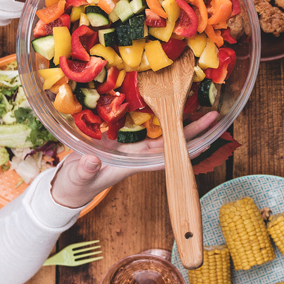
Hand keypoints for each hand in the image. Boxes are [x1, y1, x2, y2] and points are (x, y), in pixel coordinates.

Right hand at [49, 112, 219, 206]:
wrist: (70, 183)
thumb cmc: (77, 184)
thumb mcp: (79, 177)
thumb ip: (85, 170)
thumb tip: (94, 161)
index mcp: (133, 162)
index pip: (166, 156)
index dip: (185, 148)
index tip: (206, 140)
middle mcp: (138, 152)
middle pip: (171, 140)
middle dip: (192, 129)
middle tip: (213, 115)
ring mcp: (133, 144)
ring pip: (163, 130)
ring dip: (180, 118)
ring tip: (200, 103)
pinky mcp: (123, 135)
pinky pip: (146, 122)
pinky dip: (158, 111)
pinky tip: (168, 99)